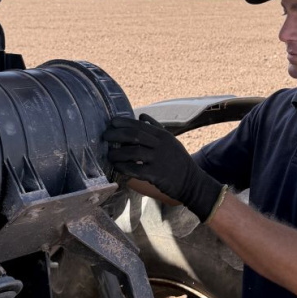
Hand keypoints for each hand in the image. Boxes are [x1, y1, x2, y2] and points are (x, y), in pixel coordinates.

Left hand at [103, 114, 224, 222]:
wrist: (191, 181)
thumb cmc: (177, 160)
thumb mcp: (170, 140)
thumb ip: (156, 127)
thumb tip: (141, 116)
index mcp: (162, 135)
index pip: (139, 125)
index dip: (123, 122)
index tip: (112, 123)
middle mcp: (160, 145)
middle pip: (134, 136)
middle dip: (116, 135)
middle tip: (105, 136)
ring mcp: (158, 160)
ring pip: (132, 152)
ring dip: (117, 153)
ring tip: (109, 155)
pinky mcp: (156, 175)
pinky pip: (135, 169)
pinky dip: (124, 167)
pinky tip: (117, 167)